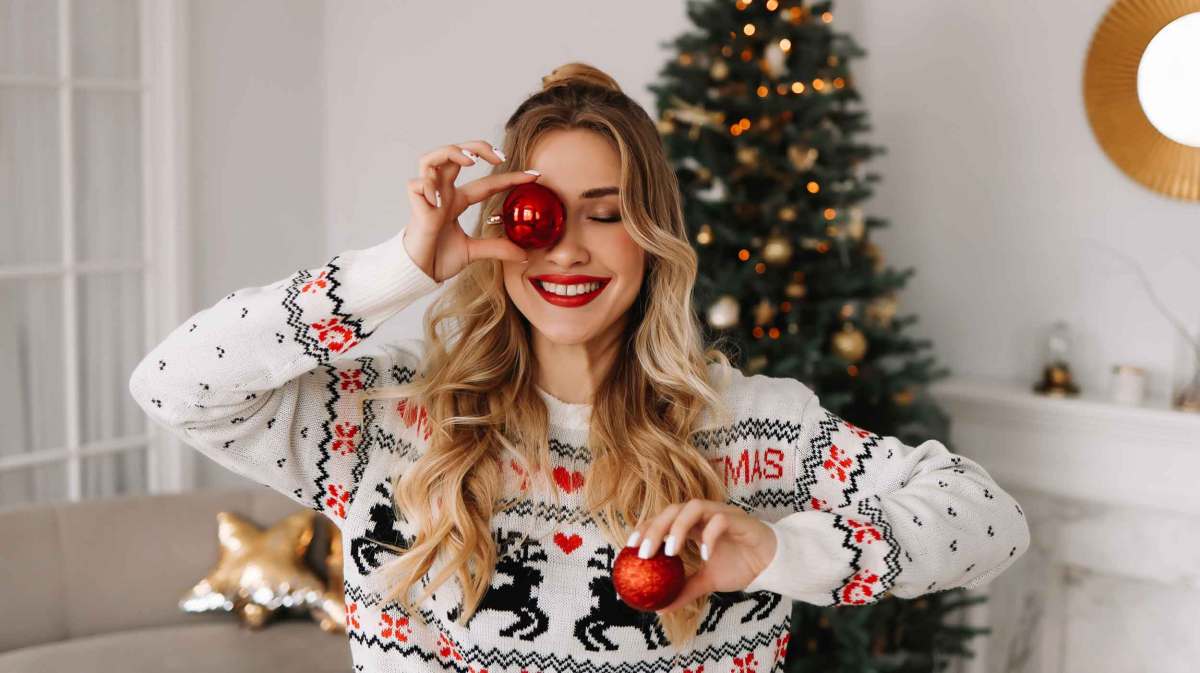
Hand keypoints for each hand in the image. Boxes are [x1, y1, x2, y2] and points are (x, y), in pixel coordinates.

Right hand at [403, 139, 539, 282]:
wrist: (417, 274)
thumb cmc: (437, 259)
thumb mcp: (473, 252)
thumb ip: (496, 249)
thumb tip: (524, 255)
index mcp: (457, 202)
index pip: (487, 183)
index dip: (510, 177)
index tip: (535, 176)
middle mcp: (443, 193)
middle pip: (456, 154)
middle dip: (477, 147)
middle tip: (500, 157)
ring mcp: (427, 196)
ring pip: (432, 158)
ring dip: (452, 152)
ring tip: (470, 161)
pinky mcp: (414, 204)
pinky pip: (417, 184)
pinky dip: (428, 186)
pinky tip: (437, 202)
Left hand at [626, 498, 777, 613]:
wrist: (772, 565)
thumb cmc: (740, 566)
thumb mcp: (707, 581)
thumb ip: (684, 590)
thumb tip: (658, 609)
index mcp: (694, 524)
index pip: (663, 518)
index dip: (645, 528)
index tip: (630, 548)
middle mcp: (706, 514)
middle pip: (673, 509)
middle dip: (655, 528)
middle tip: (644, 552)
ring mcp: (723, 513)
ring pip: (693, 507)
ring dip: (678, 527)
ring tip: (670, 552)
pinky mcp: (740, 520)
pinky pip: (720, 521)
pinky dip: (709, 536)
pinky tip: (704, 555)